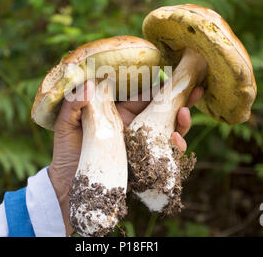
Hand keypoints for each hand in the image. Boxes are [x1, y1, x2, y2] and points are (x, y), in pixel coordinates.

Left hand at [48, 80, 202, 235]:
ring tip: (185, 114)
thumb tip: (86, 84)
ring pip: (168, 131)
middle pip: (163, 111)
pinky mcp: (143, 165)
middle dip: (181, 100)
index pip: (143, 95)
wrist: (65, 187)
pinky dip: (175, 148)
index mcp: (118, 113)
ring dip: (181, 122)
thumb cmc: (65, 153)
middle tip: (196, 89)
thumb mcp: (65, 125)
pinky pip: (165, 155)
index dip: (159, 85)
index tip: (174, 74)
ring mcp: (140, 146)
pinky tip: (176, 142)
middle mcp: (133, 128)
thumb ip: (72, 105)